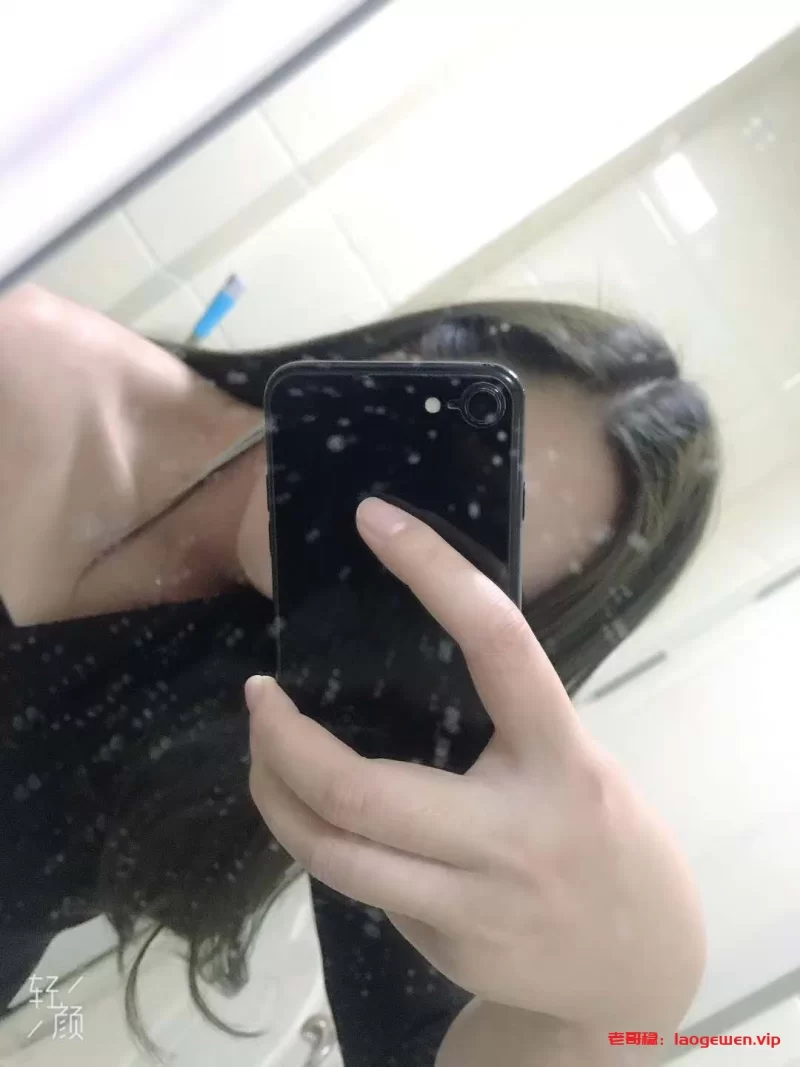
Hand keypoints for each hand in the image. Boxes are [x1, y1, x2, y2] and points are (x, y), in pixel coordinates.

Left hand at [246, 497, 704, 1029]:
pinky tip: (317, 816)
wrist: (633, 968)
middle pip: (362, 788)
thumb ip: (506, 722)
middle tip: (259, 696)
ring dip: (276, 796)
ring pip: (334, 851)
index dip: (435, 572)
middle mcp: (514, 832)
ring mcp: (475, 900)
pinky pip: (359, 885)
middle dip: (284, 741)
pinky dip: (322, 841)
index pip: (498, 644)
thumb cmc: (600, 834)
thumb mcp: (576, 762)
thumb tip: (415, 648)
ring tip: (263, 753)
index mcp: (560, 757)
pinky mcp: (444, 944)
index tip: (375, 519)